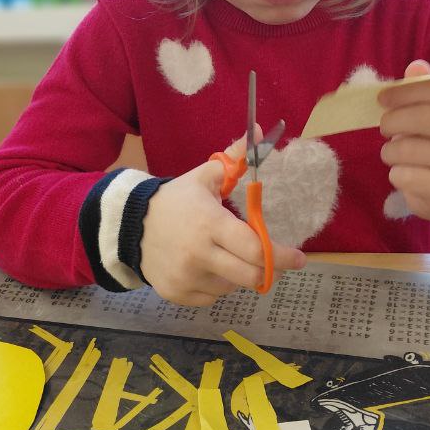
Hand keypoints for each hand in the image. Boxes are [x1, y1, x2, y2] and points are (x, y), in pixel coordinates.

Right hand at [140, 132, 305, 306]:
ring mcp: (186, 277)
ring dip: (236, 275)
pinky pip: (211, 298)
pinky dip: (215, 286)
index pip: (255, 248)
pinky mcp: (175, 293)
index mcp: (210, 223)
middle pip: (249, 276)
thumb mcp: (205, 176)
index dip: (281, 256)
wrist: (130, 224)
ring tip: (224, 256)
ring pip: (230, 287)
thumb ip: (235, 156)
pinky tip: (205, 268)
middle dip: (266, 270)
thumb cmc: (176, 199)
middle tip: (270, 262)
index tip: (299, 258)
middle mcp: (198, 254)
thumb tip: (259, 131)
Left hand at [378, 59, 429, 221]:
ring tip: (391, 154)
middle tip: (383, 128)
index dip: (407, 91)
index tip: (382, 98)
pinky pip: (411, 178)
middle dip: (394, 120)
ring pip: (412, 149)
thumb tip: (416, 65)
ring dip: (390, 151)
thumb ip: (420, 89)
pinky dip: (396, 175)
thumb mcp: (429, 115)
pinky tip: (402, 175)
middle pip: (428, 117)